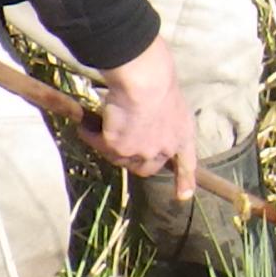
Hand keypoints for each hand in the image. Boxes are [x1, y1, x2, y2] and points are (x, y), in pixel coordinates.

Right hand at [87, 40, 199, 189]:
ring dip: (110, 143)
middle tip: (121, 140)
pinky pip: (99, 144)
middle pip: (146, 167)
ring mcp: (141, 153)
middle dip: (133, 158)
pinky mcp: (119, 150)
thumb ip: (160, 118)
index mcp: (183, 134)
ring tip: (106, 120)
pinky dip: (92, 134)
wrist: (145, 82)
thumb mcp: (169, 101)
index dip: (184, 181)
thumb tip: (141, 121)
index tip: (183, 196)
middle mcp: (165, 149)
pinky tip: (88, 123)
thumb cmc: (158, 80)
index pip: (187, 164)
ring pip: (119, 158)